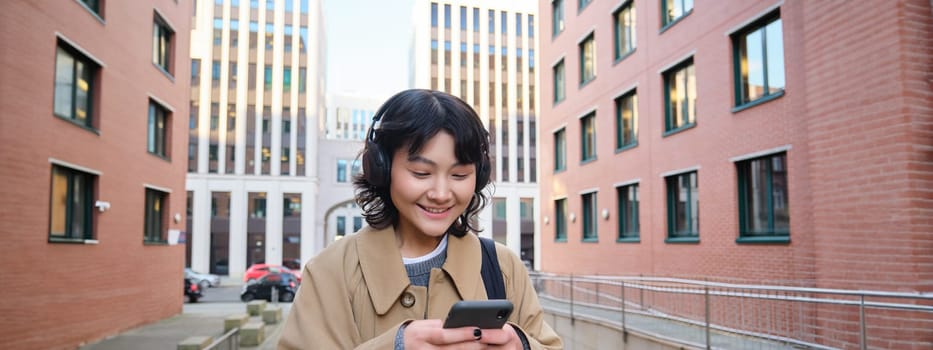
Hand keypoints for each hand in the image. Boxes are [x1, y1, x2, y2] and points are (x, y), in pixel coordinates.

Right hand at [403, 320, 522, 348]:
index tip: (478, 330)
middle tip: (488, 340)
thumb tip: (459, 325)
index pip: (443, 335)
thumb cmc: (414, 335)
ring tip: (485, 347)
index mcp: (419, 336)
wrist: (398, 348)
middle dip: (471, 346)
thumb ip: (439, 326)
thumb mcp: (422, 326)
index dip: (461, 334)